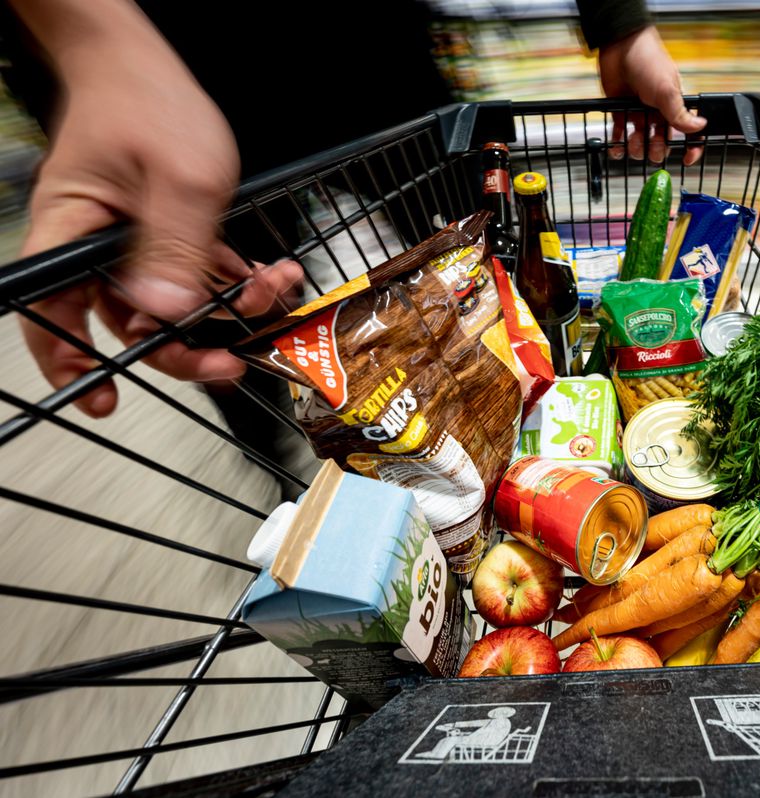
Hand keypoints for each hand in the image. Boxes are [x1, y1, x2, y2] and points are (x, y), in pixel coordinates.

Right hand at [17, 15, 300, 417]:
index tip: (103, 397)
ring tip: (270, 291)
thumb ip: (176, 247)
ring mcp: (129, 242)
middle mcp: (95, 248)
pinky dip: (231, 279)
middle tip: (229, 360)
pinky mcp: (162, 233)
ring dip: (226, 307)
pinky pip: (193, 274)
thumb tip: (168, 311)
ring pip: (172, 301)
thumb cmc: (148, 103)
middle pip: (128, 322)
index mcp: (73, 237)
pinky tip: (267, 273)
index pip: (53, 315)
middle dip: (184, 344)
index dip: (72, 363)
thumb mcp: (181, 179)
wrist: (142, 63)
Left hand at [597, 26, 705, 165]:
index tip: (686, 159)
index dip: (690, 147)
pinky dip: (618, 144)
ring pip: (640, 141)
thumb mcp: (667, 91)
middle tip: (651, 148)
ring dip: (636, 148)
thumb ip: (680, 113)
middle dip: (656, 150)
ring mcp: (639, 112)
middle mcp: (658, 111)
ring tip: (632, 142)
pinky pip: (620, 134)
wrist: (620, 46)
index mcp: (674, 106)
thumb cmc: (648, 62)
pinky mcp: (620, 111)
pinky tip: (617, 146)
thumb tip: (700, 127)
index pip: (687, 131)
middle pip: (661, 142)